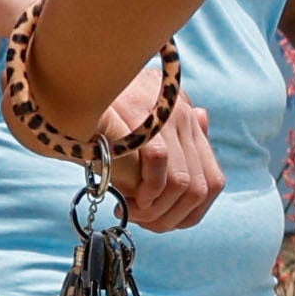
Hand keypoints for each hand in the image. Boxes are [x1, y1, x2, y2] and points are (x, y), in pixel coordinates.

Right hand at [99, 84, 226, 235]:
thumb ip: (173, 132)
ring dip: (158, 210)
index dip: (190, 212)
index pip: (213, 182)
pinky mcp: (141, 115)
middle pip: (201, 189)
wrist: (81, 75)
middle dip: (171, 217)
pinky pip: (159, 162)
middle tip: (142, 220)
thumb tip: (202, 121)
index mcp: (190, 123)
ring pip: (185, 183)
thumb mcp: (145, 119)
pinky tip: (128, 196)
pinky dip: (147, 189)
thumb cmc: (107, 104)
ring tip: (132, 212)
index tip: (161, 220)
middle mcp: (184, 119)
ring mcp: (166, 117)